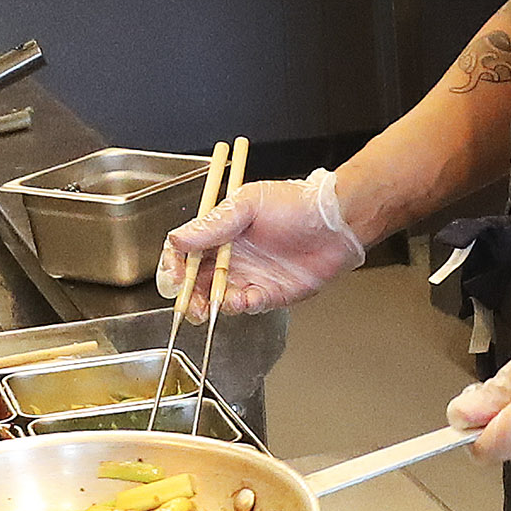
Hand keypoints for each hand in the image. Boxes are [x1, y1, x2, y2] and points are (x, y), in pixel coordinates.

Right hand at [156, 168, 362, 312]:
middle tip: (190, 302)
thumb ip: (213, 224)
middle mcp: (231, 256)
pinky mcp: (268, 293)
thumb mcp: (248, 204)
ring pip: (217, 298)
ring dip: (212, 304)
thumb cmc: (296, 204)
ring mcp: (248, 276)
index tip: (174, 275)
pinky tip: (244, 299)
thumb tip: (178, 238)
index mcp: (221, 232)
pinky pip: (246, 306)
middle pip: (196, 281)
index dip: (175, 265)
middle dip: (188, 295)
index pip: (186, 251)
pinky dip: (241, 306)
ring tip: (218, 302)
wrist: (336, 223)